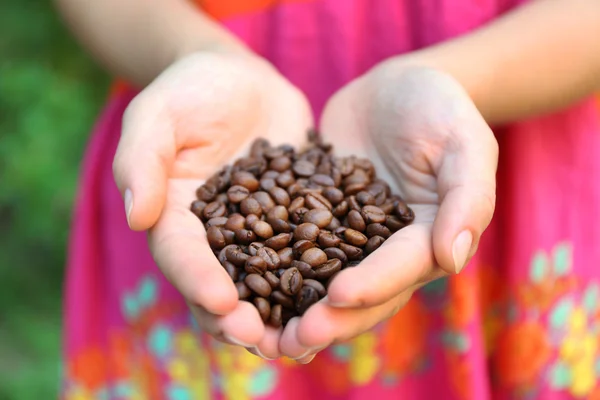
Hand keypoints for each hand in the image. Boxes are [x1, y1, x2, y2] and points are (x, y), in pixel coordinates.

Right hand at [112, 51, 312, 357]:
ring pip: (267, 282)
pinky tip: (341, 294)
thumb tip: (137, 216)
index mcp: (176, 217)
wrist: (239, 79)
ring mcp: (258, 231)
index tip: (221, 302)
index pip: (182, 256)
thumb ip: (142, 159)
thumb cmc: (190, 90)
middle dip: (239, 317)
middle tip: (262, 339)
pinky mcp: (294, 219)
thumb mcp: (157, 114)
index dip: (198, 282)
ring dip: (281, 314)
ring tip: (303, 337)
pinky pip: (307, 251)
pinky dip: (321, 276)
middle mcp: (217, 235)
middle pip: (223, 285)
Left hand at [279, 66, 497, 358]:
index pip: (400, 269)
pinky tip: (242, 286)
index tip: (338, 296)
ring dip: (296, 312)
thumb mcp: (464, 142)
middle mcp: (386, 250)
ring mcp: (348, 238)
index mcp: (427, 238)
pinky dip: (273, 270)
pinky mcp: (316, 221)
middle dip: (329, 319)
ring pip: (323, 283)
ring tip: (264, 336)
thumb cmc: (439, 107)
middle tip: (294, 339)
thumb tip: (452, 260)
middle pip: (360, 294)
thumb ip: (467, 197)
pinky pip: (293, 248)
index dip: (372, 285)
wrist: (395, 89)